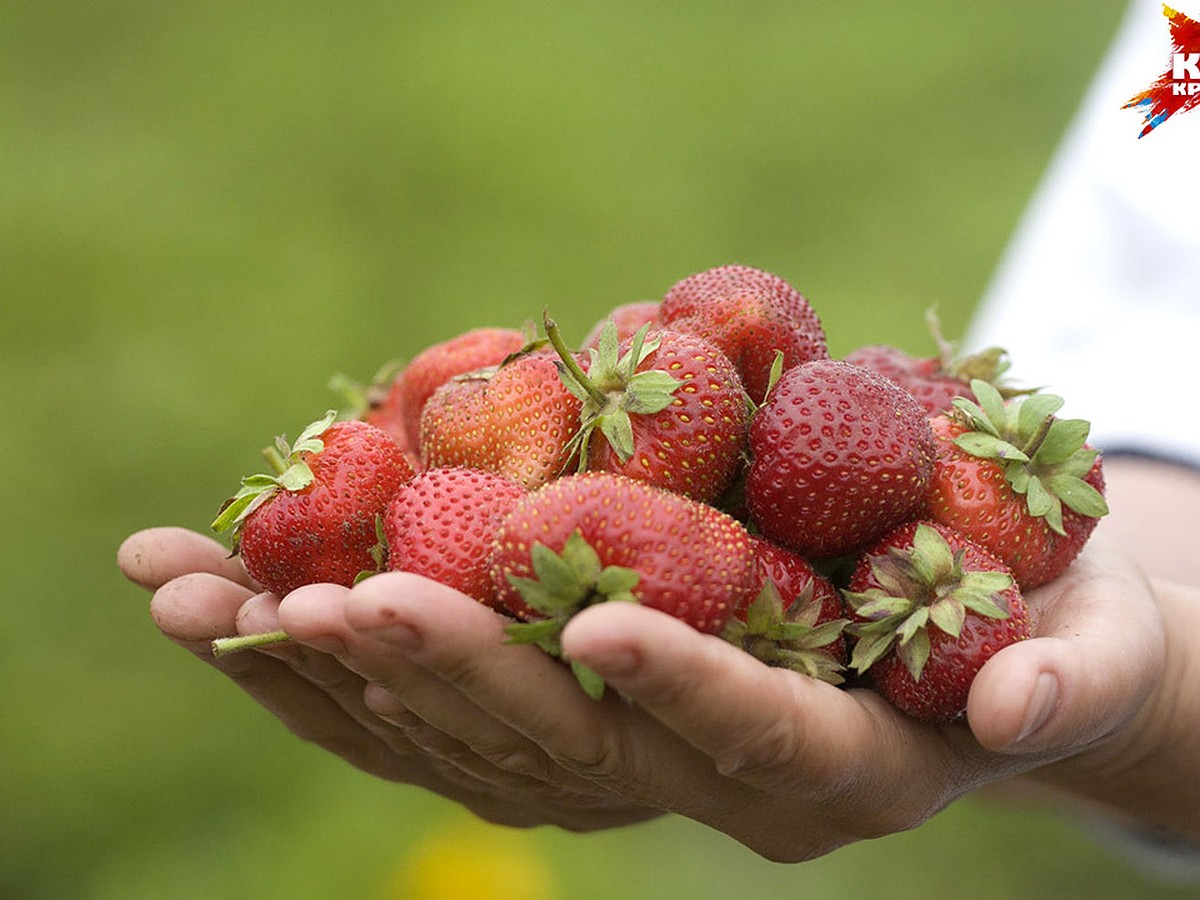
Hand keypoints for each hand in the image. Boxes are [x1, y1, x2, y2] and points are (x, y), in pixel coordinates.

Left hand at [121, 526, 1173, 860]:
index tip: (601, 628)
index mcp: (835, 767)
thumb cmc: (1041, 629)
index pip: (751, 739)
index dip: (684, 689)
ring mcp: (613, 760)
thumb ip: (1060, 674)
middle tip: (335, 601)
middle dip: (451, 676)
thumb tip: (1022, 707)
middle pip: (562, 751)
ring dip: (321, 667)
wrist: (960, 636)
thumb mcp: (1083, 645)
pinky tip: (212, 596)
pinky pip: (415, 704)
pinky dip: (311, 654)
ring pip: (451, 739)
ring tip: (184, 597)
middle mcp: (704, 784)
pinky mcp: (550, 715)